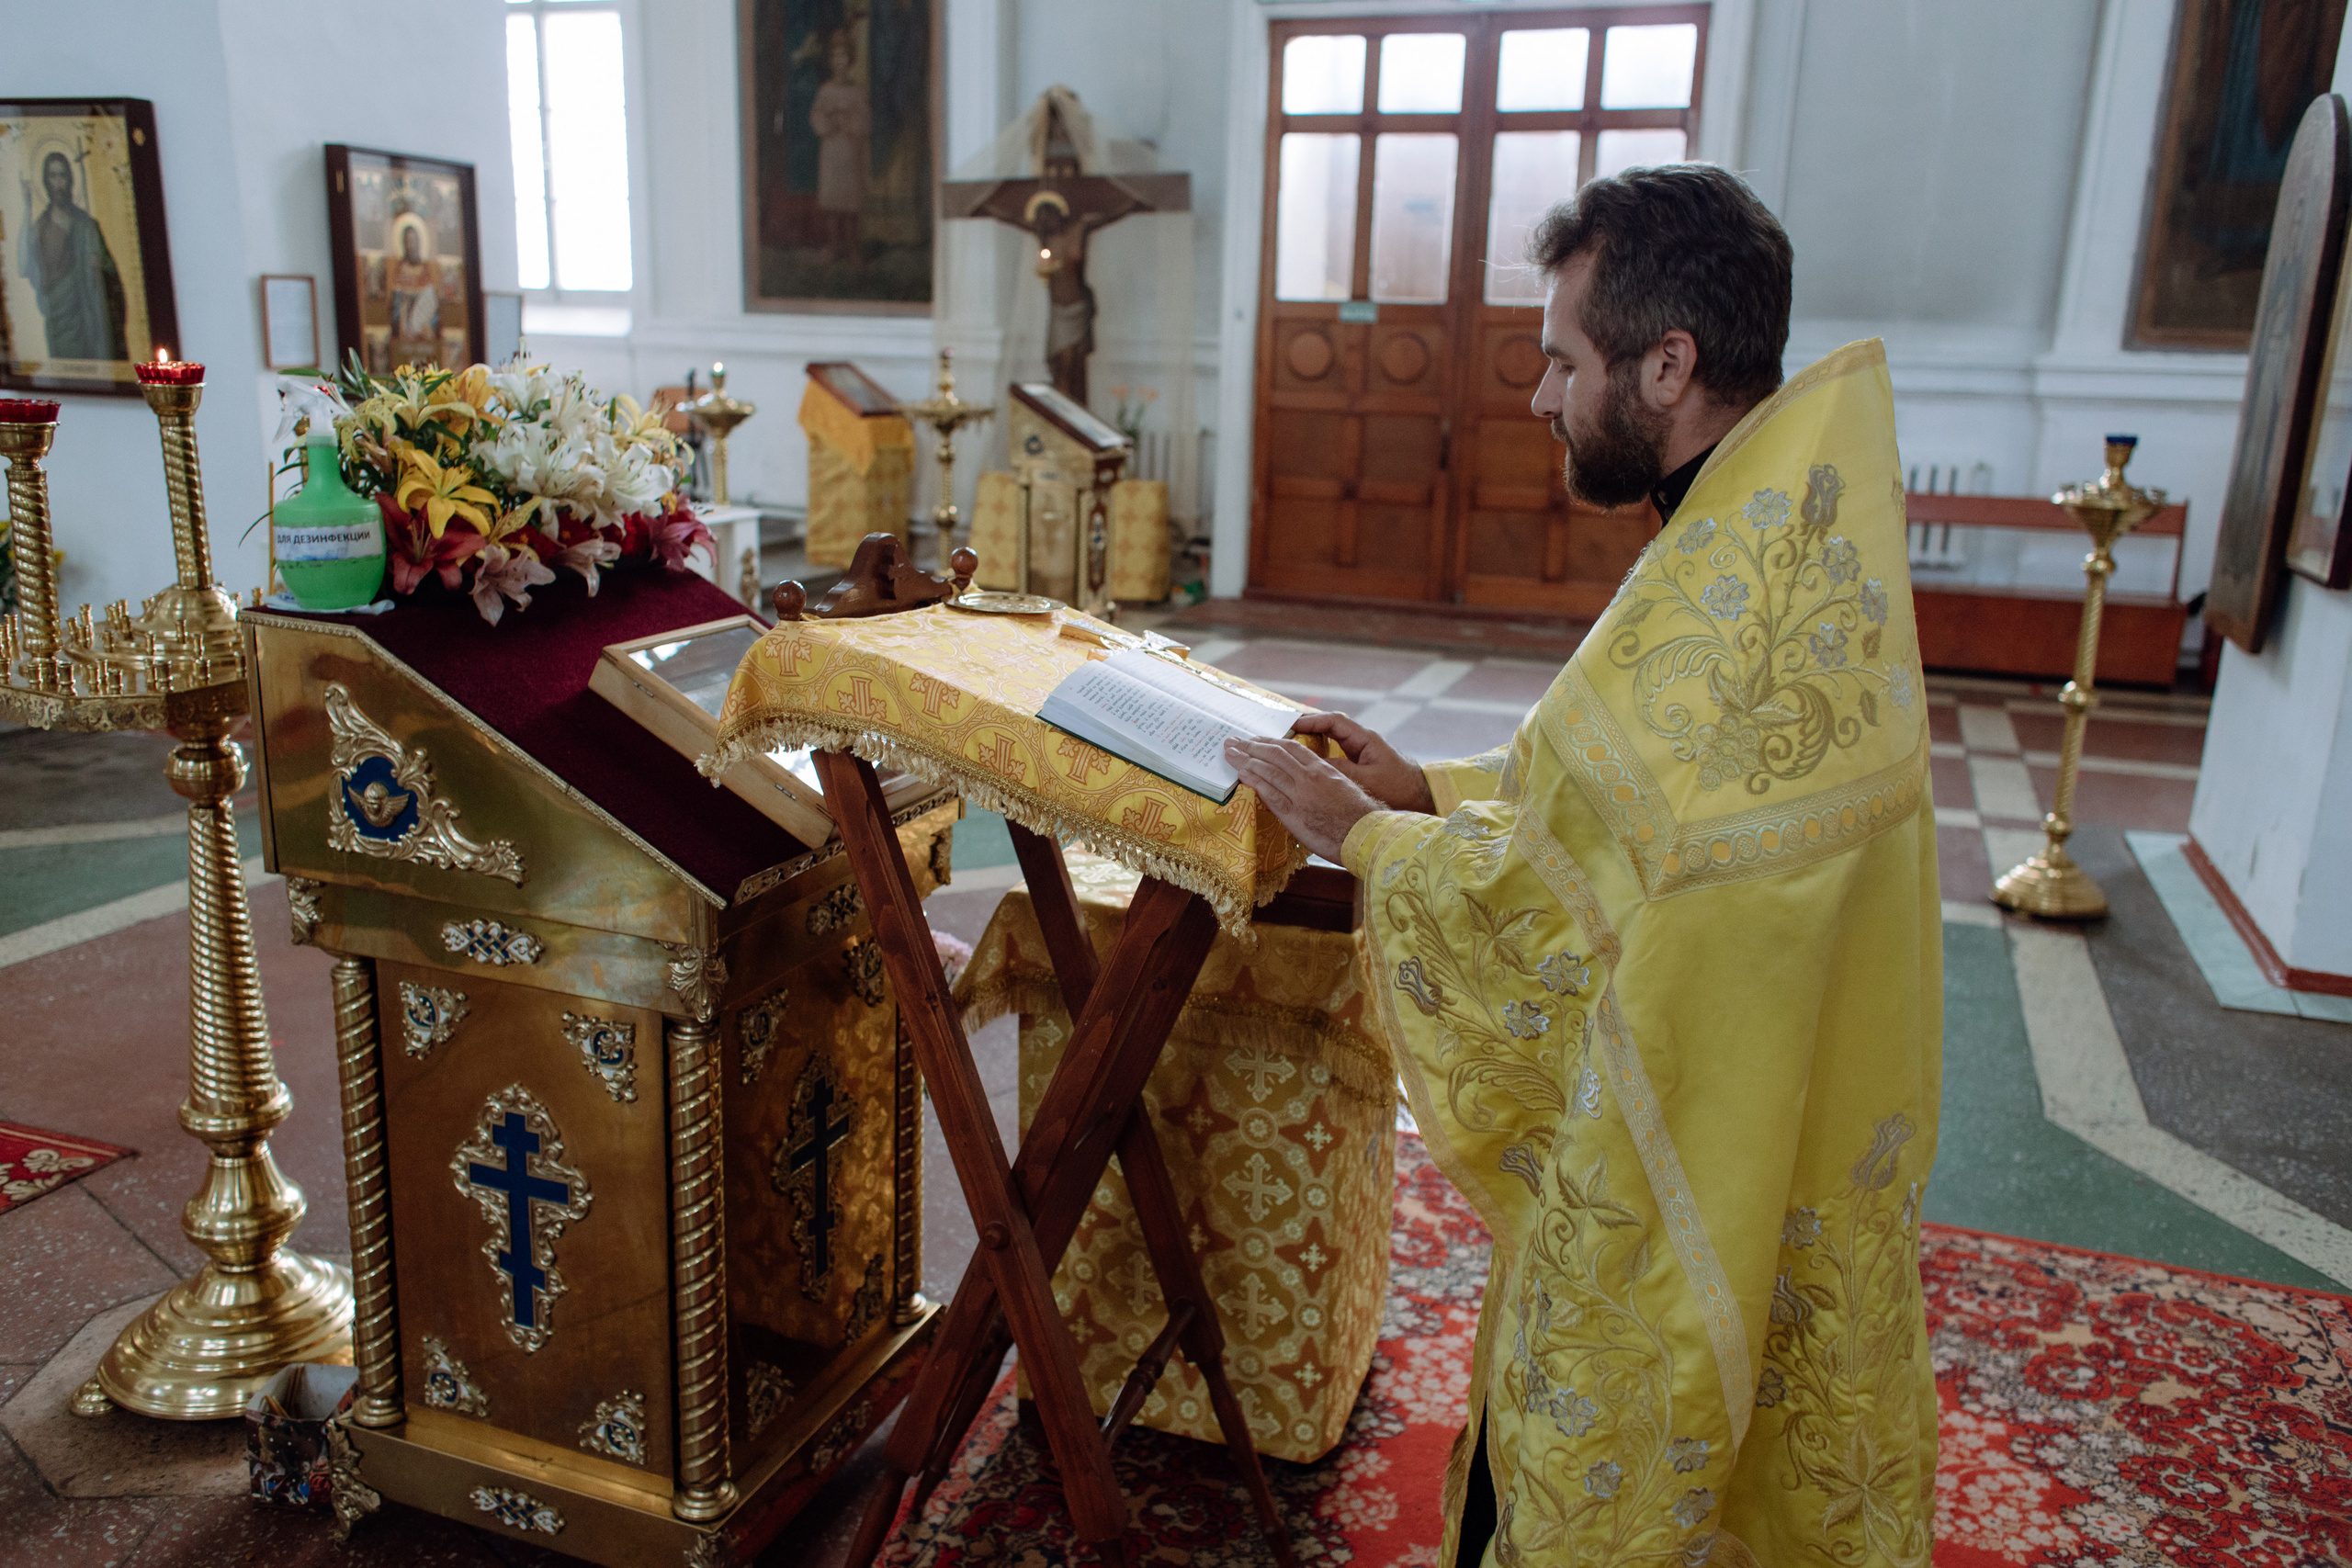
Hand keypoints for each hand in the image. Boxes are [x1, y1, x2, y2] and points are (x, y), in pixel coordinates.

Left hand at [1224, 736, 1386, 862]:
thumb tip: (1316, 784)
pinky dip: (1252, 781)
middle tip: (1234, 741)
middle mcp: (1309, 777)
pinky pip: (1268, 793)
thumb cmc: (1362, 817)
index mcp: (1323, 769)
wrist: (1367, 835)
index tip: (1257, 740)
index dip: (1271, 742)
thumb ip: (1327, 781)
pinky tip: (1240, 774)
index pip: (1291, 748)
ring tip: (1229, 752)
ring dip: (1245, 759)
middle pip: (1274, 755)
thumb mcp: (1346, 789)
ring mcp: (1300, 794)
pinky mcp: (1293, 814)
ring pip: (1267, 770)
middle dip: (1251, 746)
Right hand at [1291, 711, 1437, 814]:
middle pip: (1328, 727)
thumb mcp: (1366, 780)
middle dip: (1305, 728)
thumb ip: (1340, 771)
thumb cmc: (1399, 788)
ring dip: (1310, 741)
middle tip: (1282, 734)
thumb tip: (1311, 767)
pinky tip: (1305, 763)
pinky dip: (1319, 755)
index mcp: (1365, 739)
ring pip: (1330, 740)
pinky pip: (1334, 753)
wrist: (1420, 797)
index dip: (1310, 721)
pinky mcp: (1360, 763)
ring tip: (1287, 746)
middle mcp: (1361, 740)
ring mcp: (1360, 751)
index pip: (1333, 721)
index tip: (1290, 726)